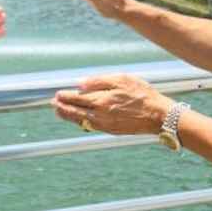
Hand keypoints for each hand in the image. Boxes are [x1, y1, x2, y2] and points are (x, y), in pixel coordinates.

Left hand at [52, 74, 171, 135]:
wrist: (158, 115)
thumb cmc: (142, 94)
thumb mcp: (122, 80)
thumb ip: (99, 81)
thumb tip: (81, 84)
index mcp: (101, 100)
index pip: (76, 98)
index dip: (65, 96)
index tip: (57, 94)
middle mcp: (100, 114)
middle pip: (75, 111)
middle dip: (62, 107)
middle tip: (53, 104)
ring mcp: (104, 124)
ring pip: (80, 120)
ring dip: (68, 116)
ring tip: (59, 112)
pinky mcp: (111, 130)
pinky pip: (91, 126)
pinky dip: (81, 122)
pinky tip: (78, 119)